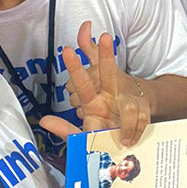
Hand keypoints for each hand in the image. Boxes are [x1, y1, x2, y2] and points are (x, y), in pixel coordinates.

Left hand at [60, 21, 150, 145]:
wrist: (126, 150)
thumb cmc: (101, 142)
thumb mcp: (81, 140)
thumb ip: (64, 130)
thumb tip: (44, 121)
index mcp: (91, 103)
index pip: (82, 82)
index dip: (75, 67)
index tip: (67, 50)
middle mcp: (108, 96)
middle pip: (108, 73)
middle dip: (106, 55)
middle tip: (106, 37)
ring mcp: (126, 101)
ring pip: (128, 103)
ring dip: (127, 125)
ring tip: (124, 140)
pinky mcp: (142, 109)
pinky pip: (140, 116)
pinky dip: (135, 131)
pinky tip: (131, 139)